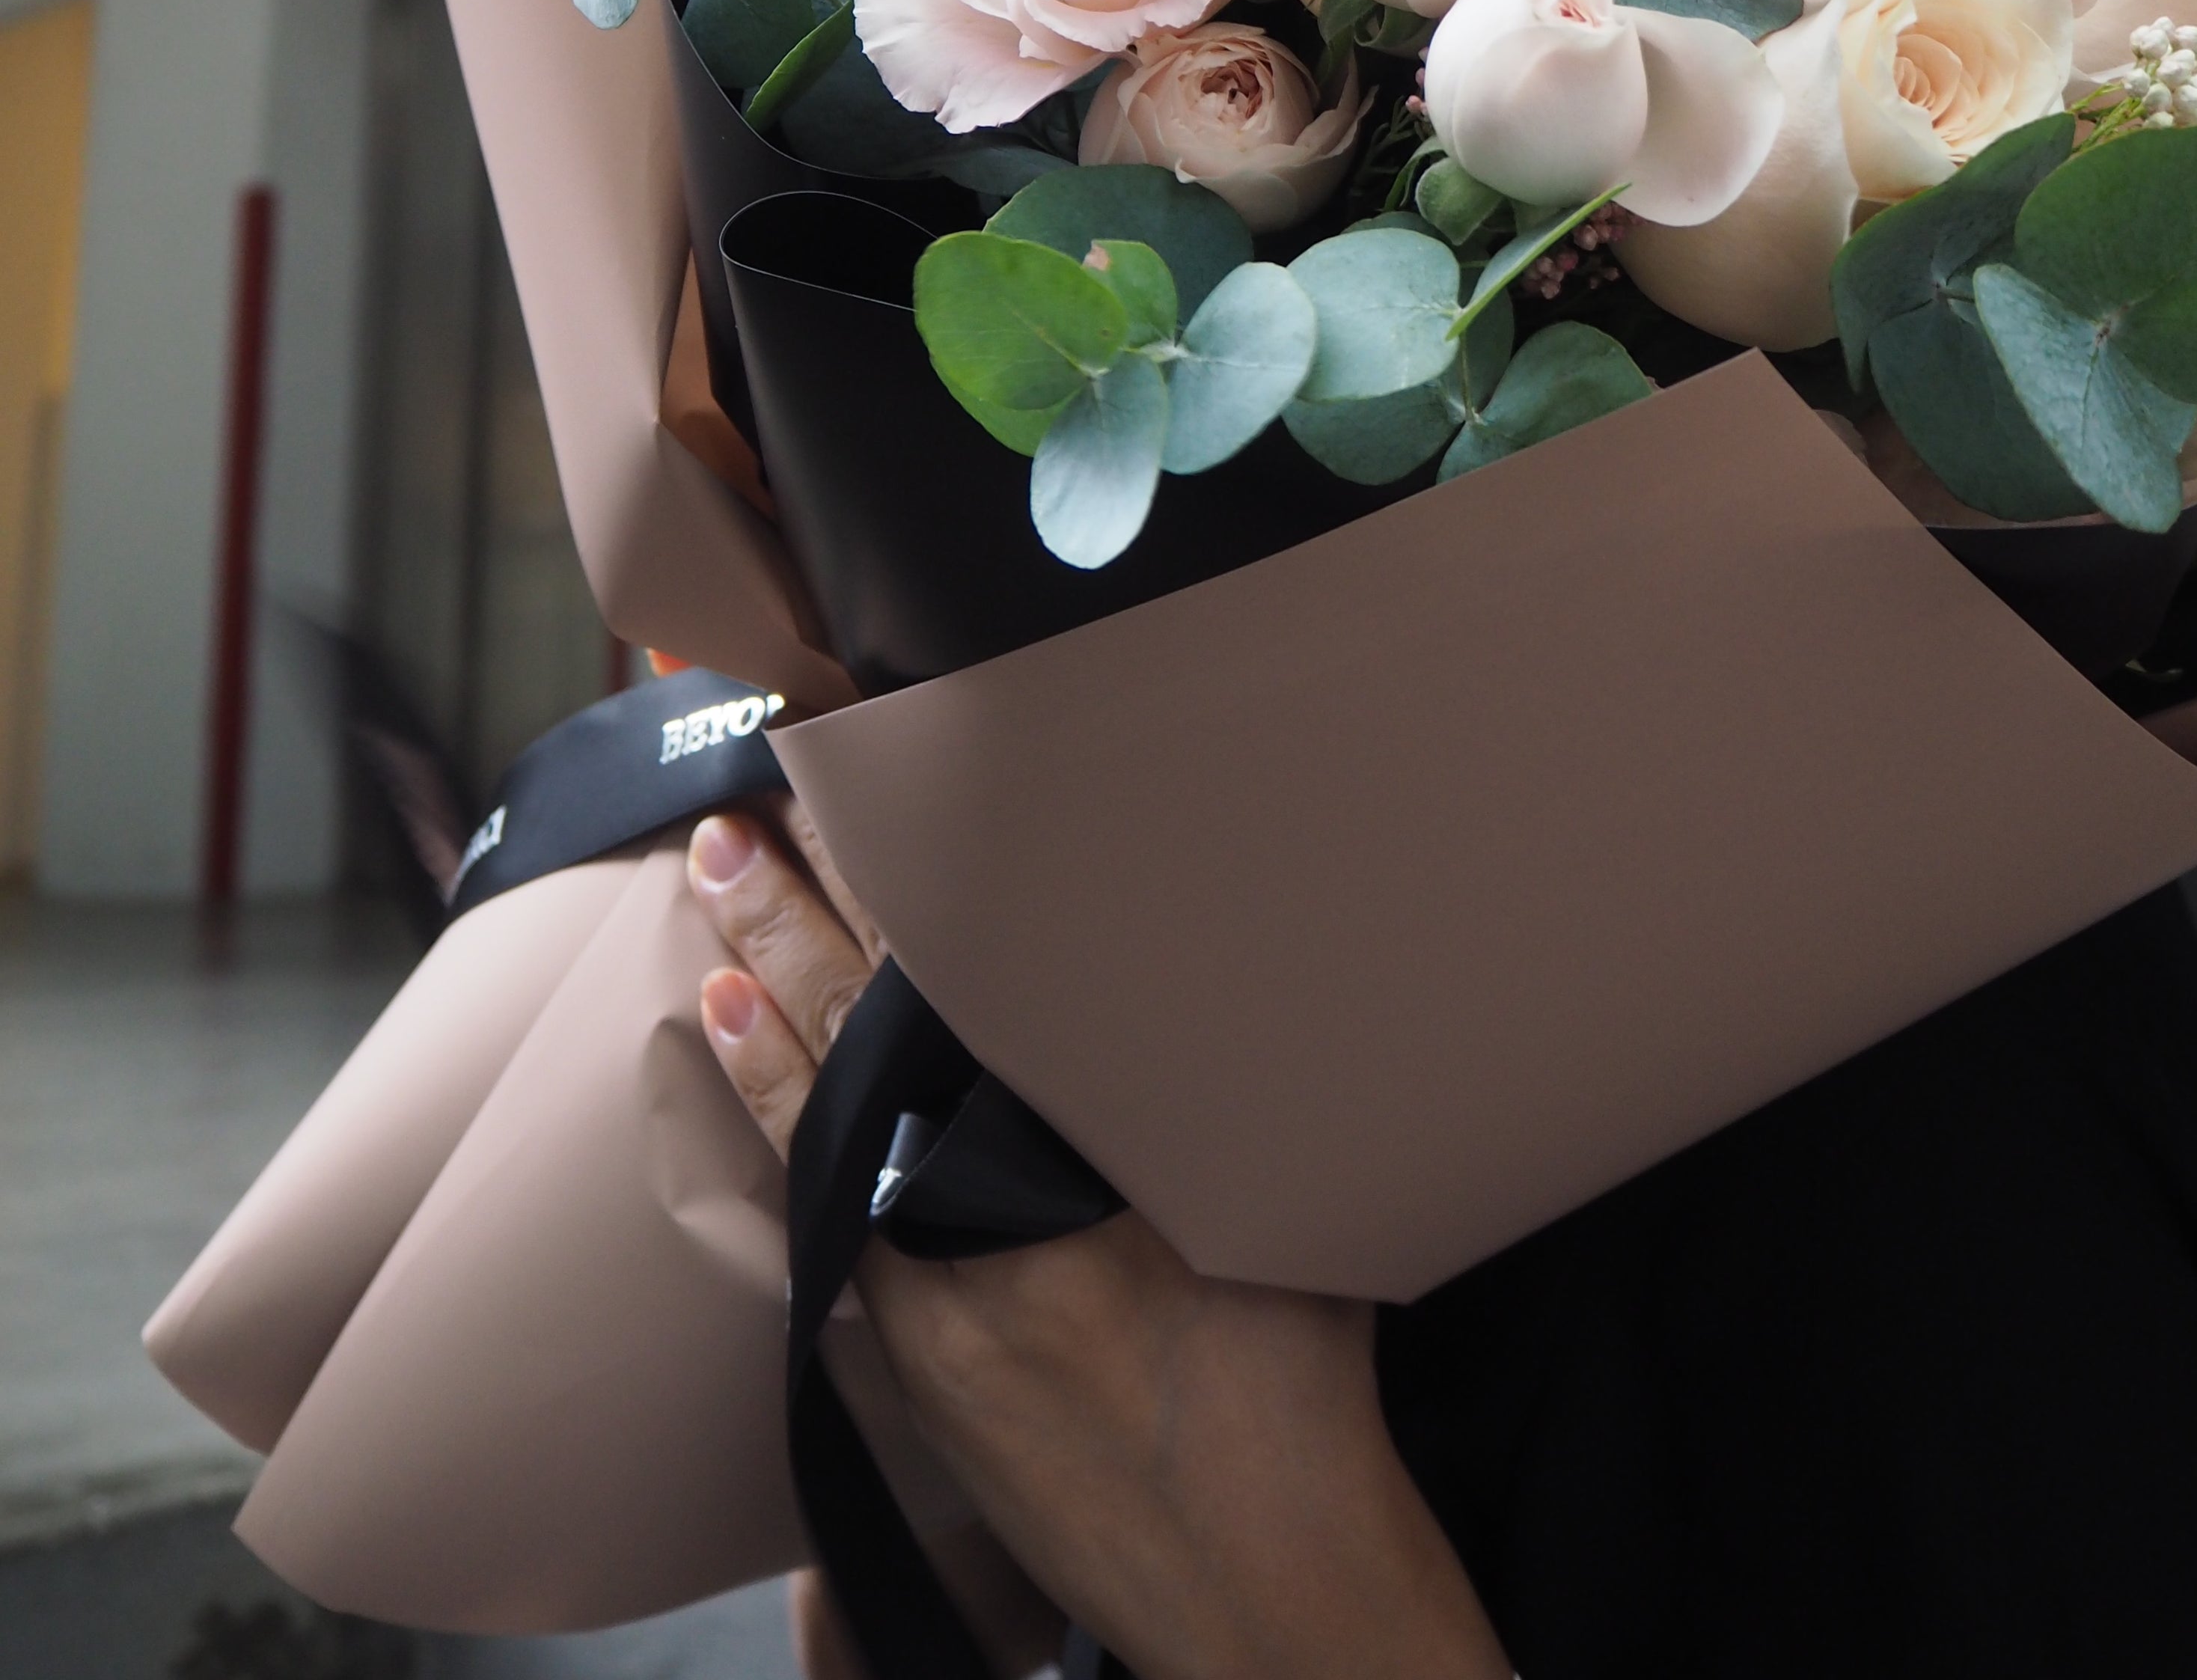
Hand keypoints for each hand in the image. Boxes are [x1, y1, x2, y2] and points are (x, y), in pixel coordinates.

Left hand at [690, 809, 1511, 1679]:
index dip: (895, 888)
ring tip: (715, 921)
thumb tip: (1214, 968)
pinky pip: (813, 1224)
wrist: (1258, 1586)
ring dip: (767, 1017)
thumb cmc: (1299, 1395)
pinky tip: (734, 1070)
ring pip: (819, 1130)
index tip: (854, 793)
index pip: (955, 989)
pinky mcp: (905, 1375)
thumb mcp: (1270, 1203)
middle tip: (728, 833)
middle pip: (864, 1043)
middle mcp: (973, 1237)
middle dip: (796, 925)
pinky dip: (773, 1136)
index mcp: (1066, 1176)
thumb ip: (1208, 1092)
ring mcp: (920, 1312)